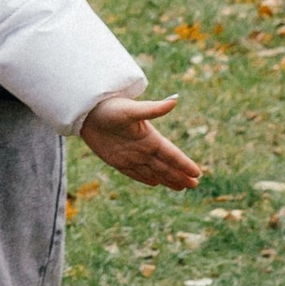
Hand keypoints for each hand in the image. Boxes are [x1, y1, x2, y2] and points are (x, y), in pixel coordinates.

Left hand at [80, 89, 201, 190]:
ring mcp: (130, 155)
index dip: (184, 164)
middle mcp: (142, 147)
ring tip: (181, 187)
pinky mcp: (117, 160)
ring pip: (153, 171)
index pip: (171, 154)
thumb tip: (176, 99)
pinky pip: (135, 172)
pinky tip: (156, 182)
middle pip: (165, 166)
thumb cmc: (110, 106)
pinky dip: (146, 178)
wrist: (86, 110)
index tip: (197, 173)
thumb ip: (154, 109)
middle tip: (195, 185)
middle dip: (180, 176)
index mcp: (149, 137)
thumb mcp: (132, 109)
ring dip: (168, 179)